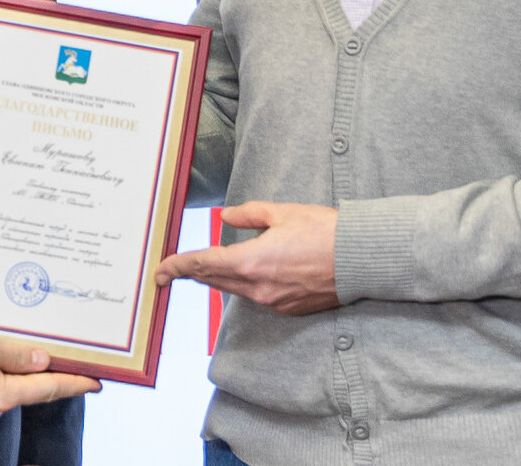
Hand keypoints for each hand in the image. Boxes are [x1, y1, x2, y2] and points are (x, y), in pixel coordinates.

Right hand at [0, 326, 99, 420]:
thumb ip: (15, 353)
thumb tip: (45, 361)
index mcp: (0, 396)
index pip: (48, 389)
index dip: (75, 384)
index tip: (97, 382)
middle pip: (34, 390)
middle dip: (57, 376)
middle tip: (80, 363)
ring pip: (15, 386)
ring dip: (31, 371)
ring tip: (49, 353)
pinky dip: (9, 371)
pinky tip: (12, 356)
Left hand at [154, 201, 339, 315]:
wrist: (360, 258)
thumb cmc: (323, 230)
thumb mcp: (281, 212)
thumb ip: (248, 215)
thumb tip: (225, 217)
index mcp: (251, 261)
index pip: (203, 265)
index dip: (177, 267)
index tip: (159, 272)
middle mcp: (258, 287)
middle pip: (214, 280)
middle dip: (192, 273)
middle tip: (170, 270)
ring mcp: (273, 301)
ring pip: (233, 289)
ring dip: (216, 278)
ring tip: (200, 268)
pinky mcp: (288, 307)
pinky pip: (255, 295)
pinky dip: (242, 284)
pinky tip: (243, 272)